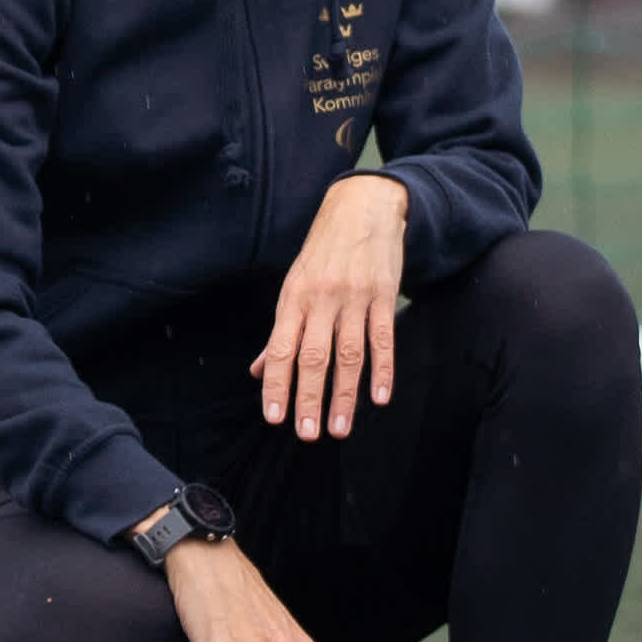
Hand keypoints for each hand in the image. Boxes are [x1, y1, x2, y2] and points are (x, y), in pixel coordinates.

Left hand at [258, 173, 407, 439]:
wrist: (362, 207)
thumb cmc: (323, 253)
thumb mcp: (294, 285)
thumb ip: (280, 332)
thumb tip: (258, 372)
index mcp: (294, 298)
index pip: (281, 348)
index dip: (277, 384)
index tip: (274, 418)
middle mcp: (321, 298)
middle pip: (313, 355)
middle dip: (309, 397)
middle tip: (307, 433)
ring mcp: (354, 296)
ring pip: (349, 353)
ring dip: (345, 394)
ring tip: (340, 428)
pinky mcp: (384, 294)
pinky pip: (383, 337)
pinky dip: (383, 369)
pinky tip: (379, 397)